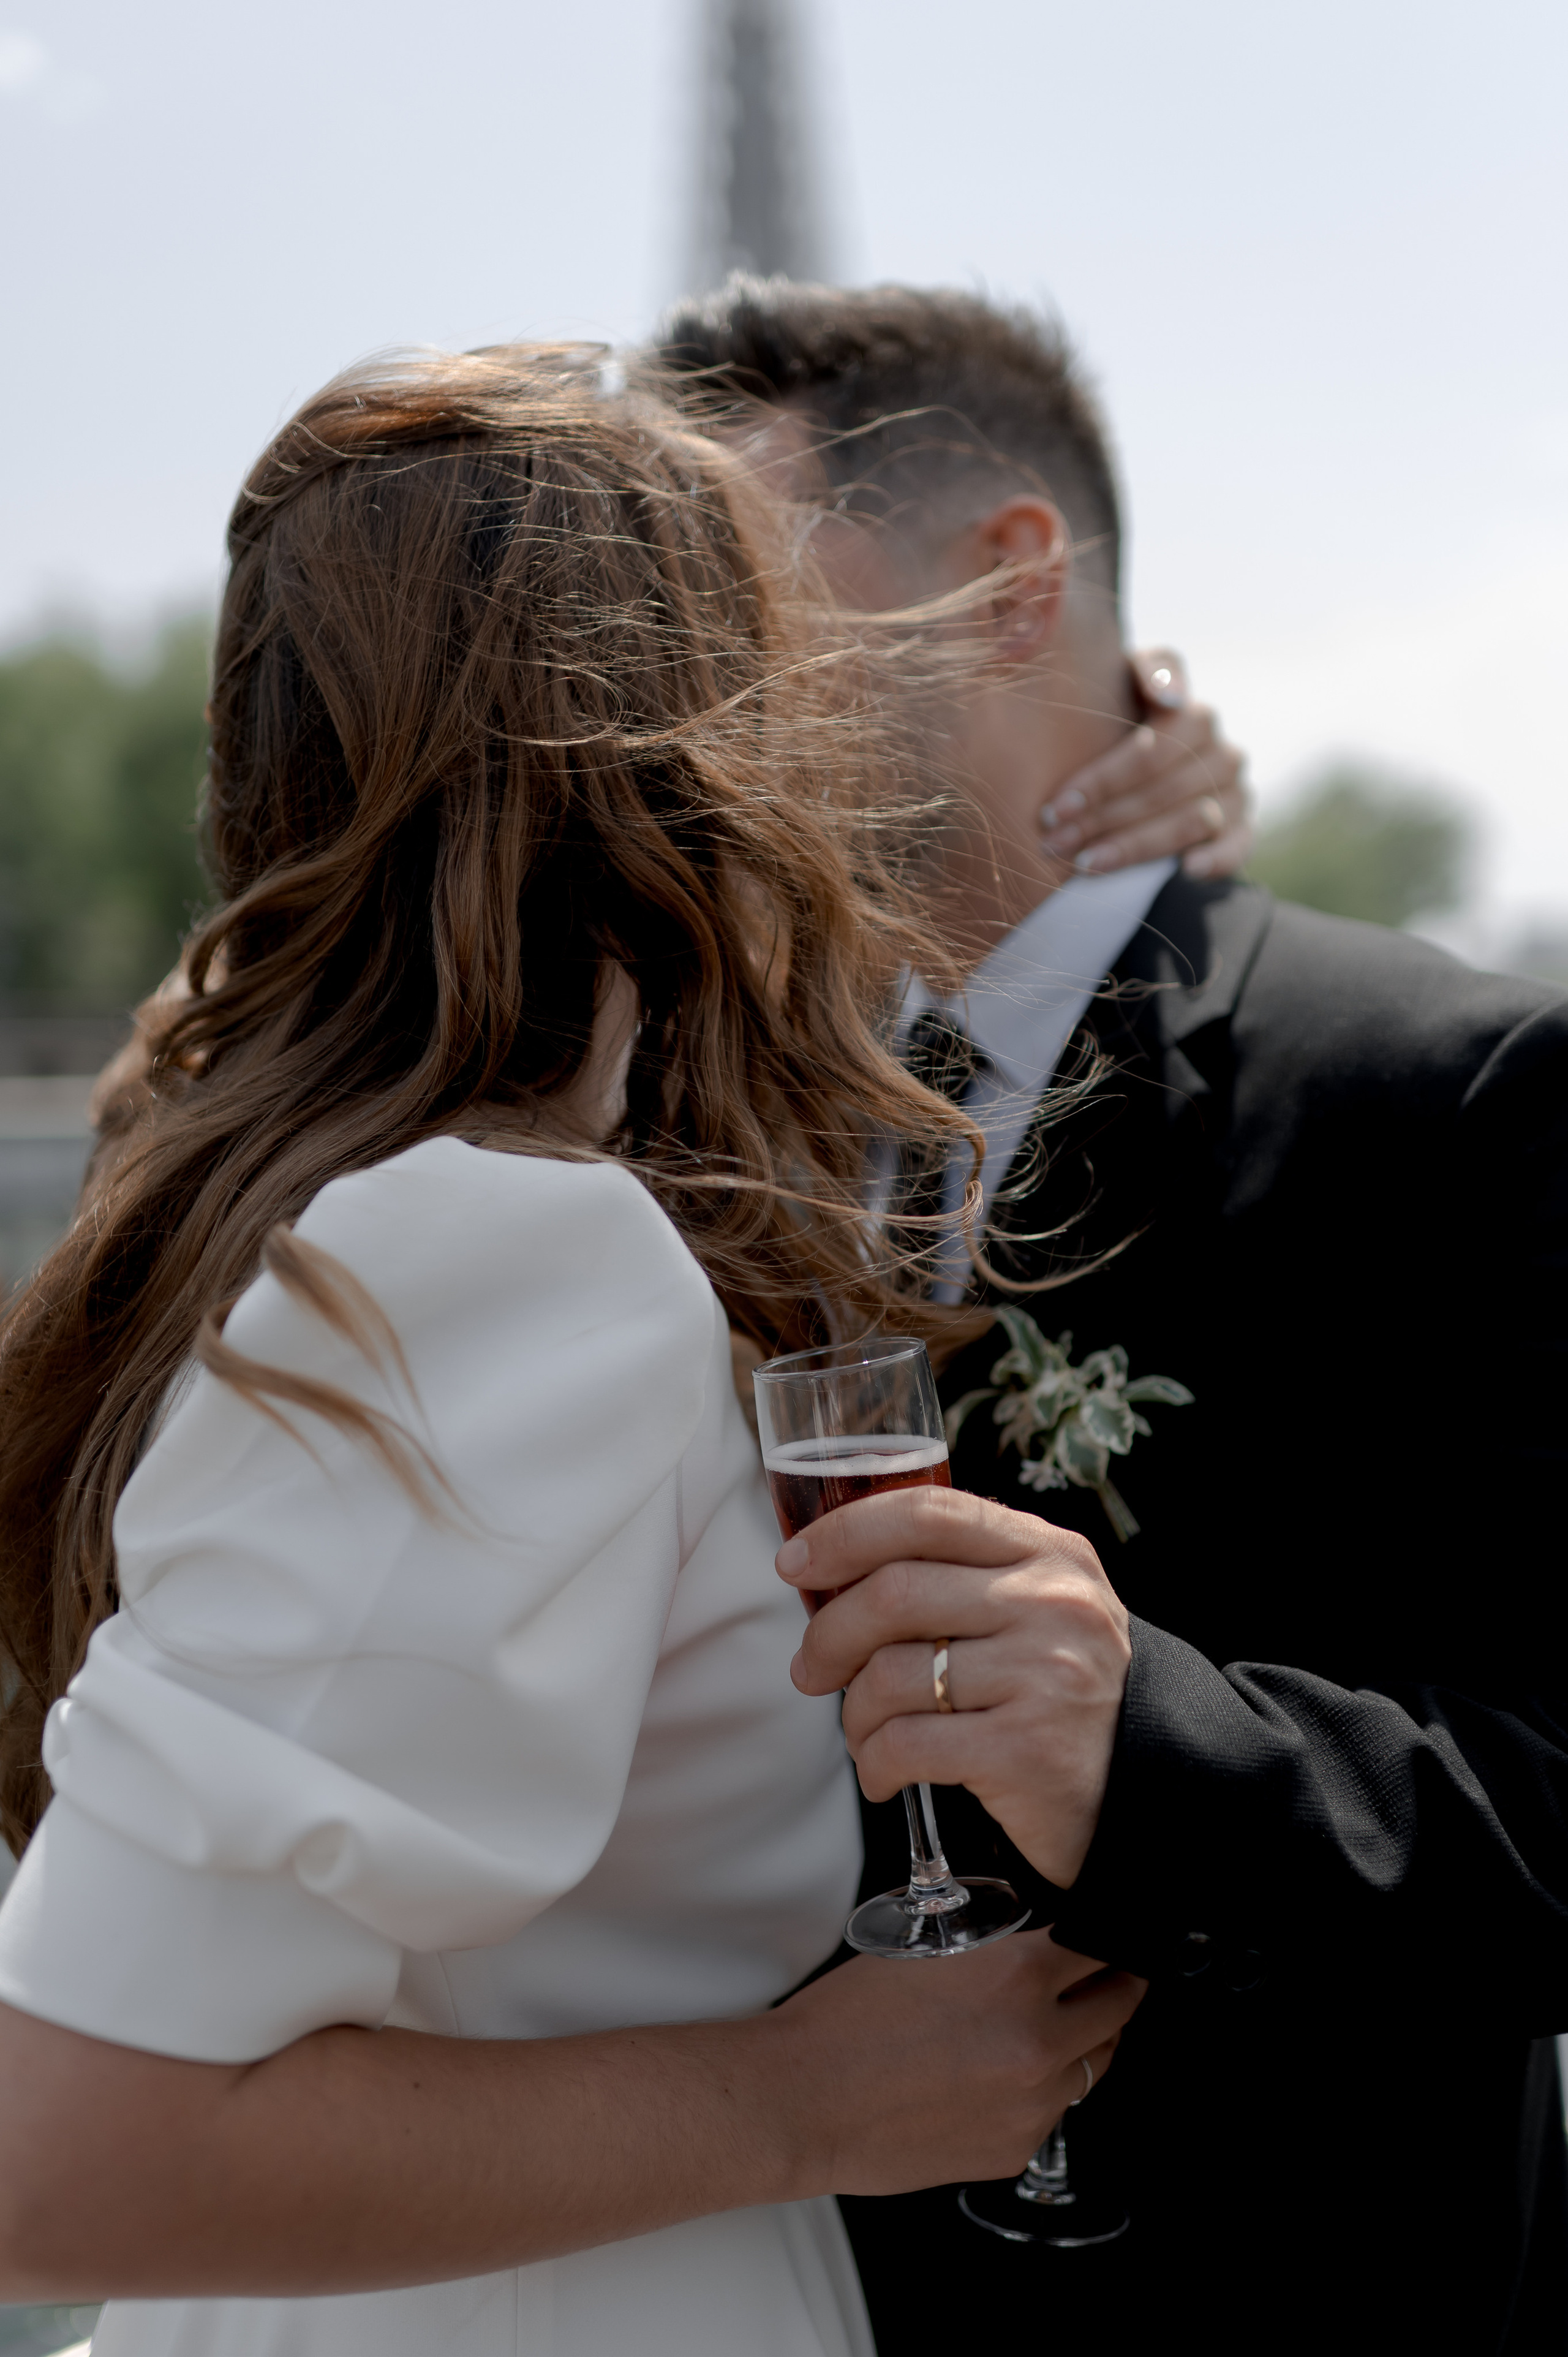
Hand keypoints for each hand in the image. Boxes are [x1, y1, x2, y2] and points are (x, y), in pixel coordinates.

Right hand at [771, 1929, 1143, 2196]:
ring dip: (1082, 2043)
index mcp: (1018, 1976)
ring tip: (1049, 2030)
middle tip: (1108, 1980)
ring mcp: (1032, 2105)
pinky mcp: (1014, 2151)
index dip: (1111, 1942)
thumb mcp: (928, 1949)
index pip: (1104, 1949)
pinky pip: (1052, 2113)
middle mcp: (1038, 2042)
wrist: (805, 2098)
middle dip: (1116, 1989)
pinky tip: (1001, 2078)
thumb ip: (998, 1953)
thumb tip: (1039, 1954)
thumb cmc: (849, 2022)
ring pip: (1093, 2067)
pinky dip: (1040, 2092)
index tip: (1113, 1944)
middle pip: (1118, 2010)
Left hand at [778, 1487, 1130, 1888]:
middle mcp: (1053, 1602)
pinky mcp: (1026, 1749)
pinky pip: (906, 1745)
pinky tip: (884, 1773)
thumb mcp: (1035, 1607)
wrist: (1148, 1787)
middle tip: (809, 1669)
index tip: (795, 1564)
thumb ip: (961, 1572)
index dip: (845, 1532)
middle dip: (827, 1636)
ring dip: (853, 1714)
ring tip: (864, 1733)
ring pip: (890, 1676)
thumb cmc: (1060, 1690)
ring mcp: (1044, 1675)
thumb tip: (834, 1566)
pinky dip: (874, 1764)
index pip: (928, 1512)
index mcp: (1050, 1551)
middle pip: (893, 1594)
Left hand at [1038, 646, 1252, 881]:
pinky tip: (1185, 870)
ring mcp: (1235, 790)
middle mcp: (1219, 750)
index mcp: (1191, 713)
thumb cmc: (1121, 719)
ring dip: (1135, 846)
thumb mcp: (1122, 684)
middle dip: (1101, 818)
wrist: (1152, 765)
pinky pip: (1236, 846)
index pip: (1150, 747)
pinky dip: (1216, 859)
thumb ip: (1145, 671)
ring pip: (1190, 820)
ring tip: (1085, 863)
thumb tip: (1170, 694)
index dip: (1104, 778)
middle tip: (1054, 840)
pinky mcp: (1242, 827)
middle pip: (1160, 789)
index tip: (1061, 804)